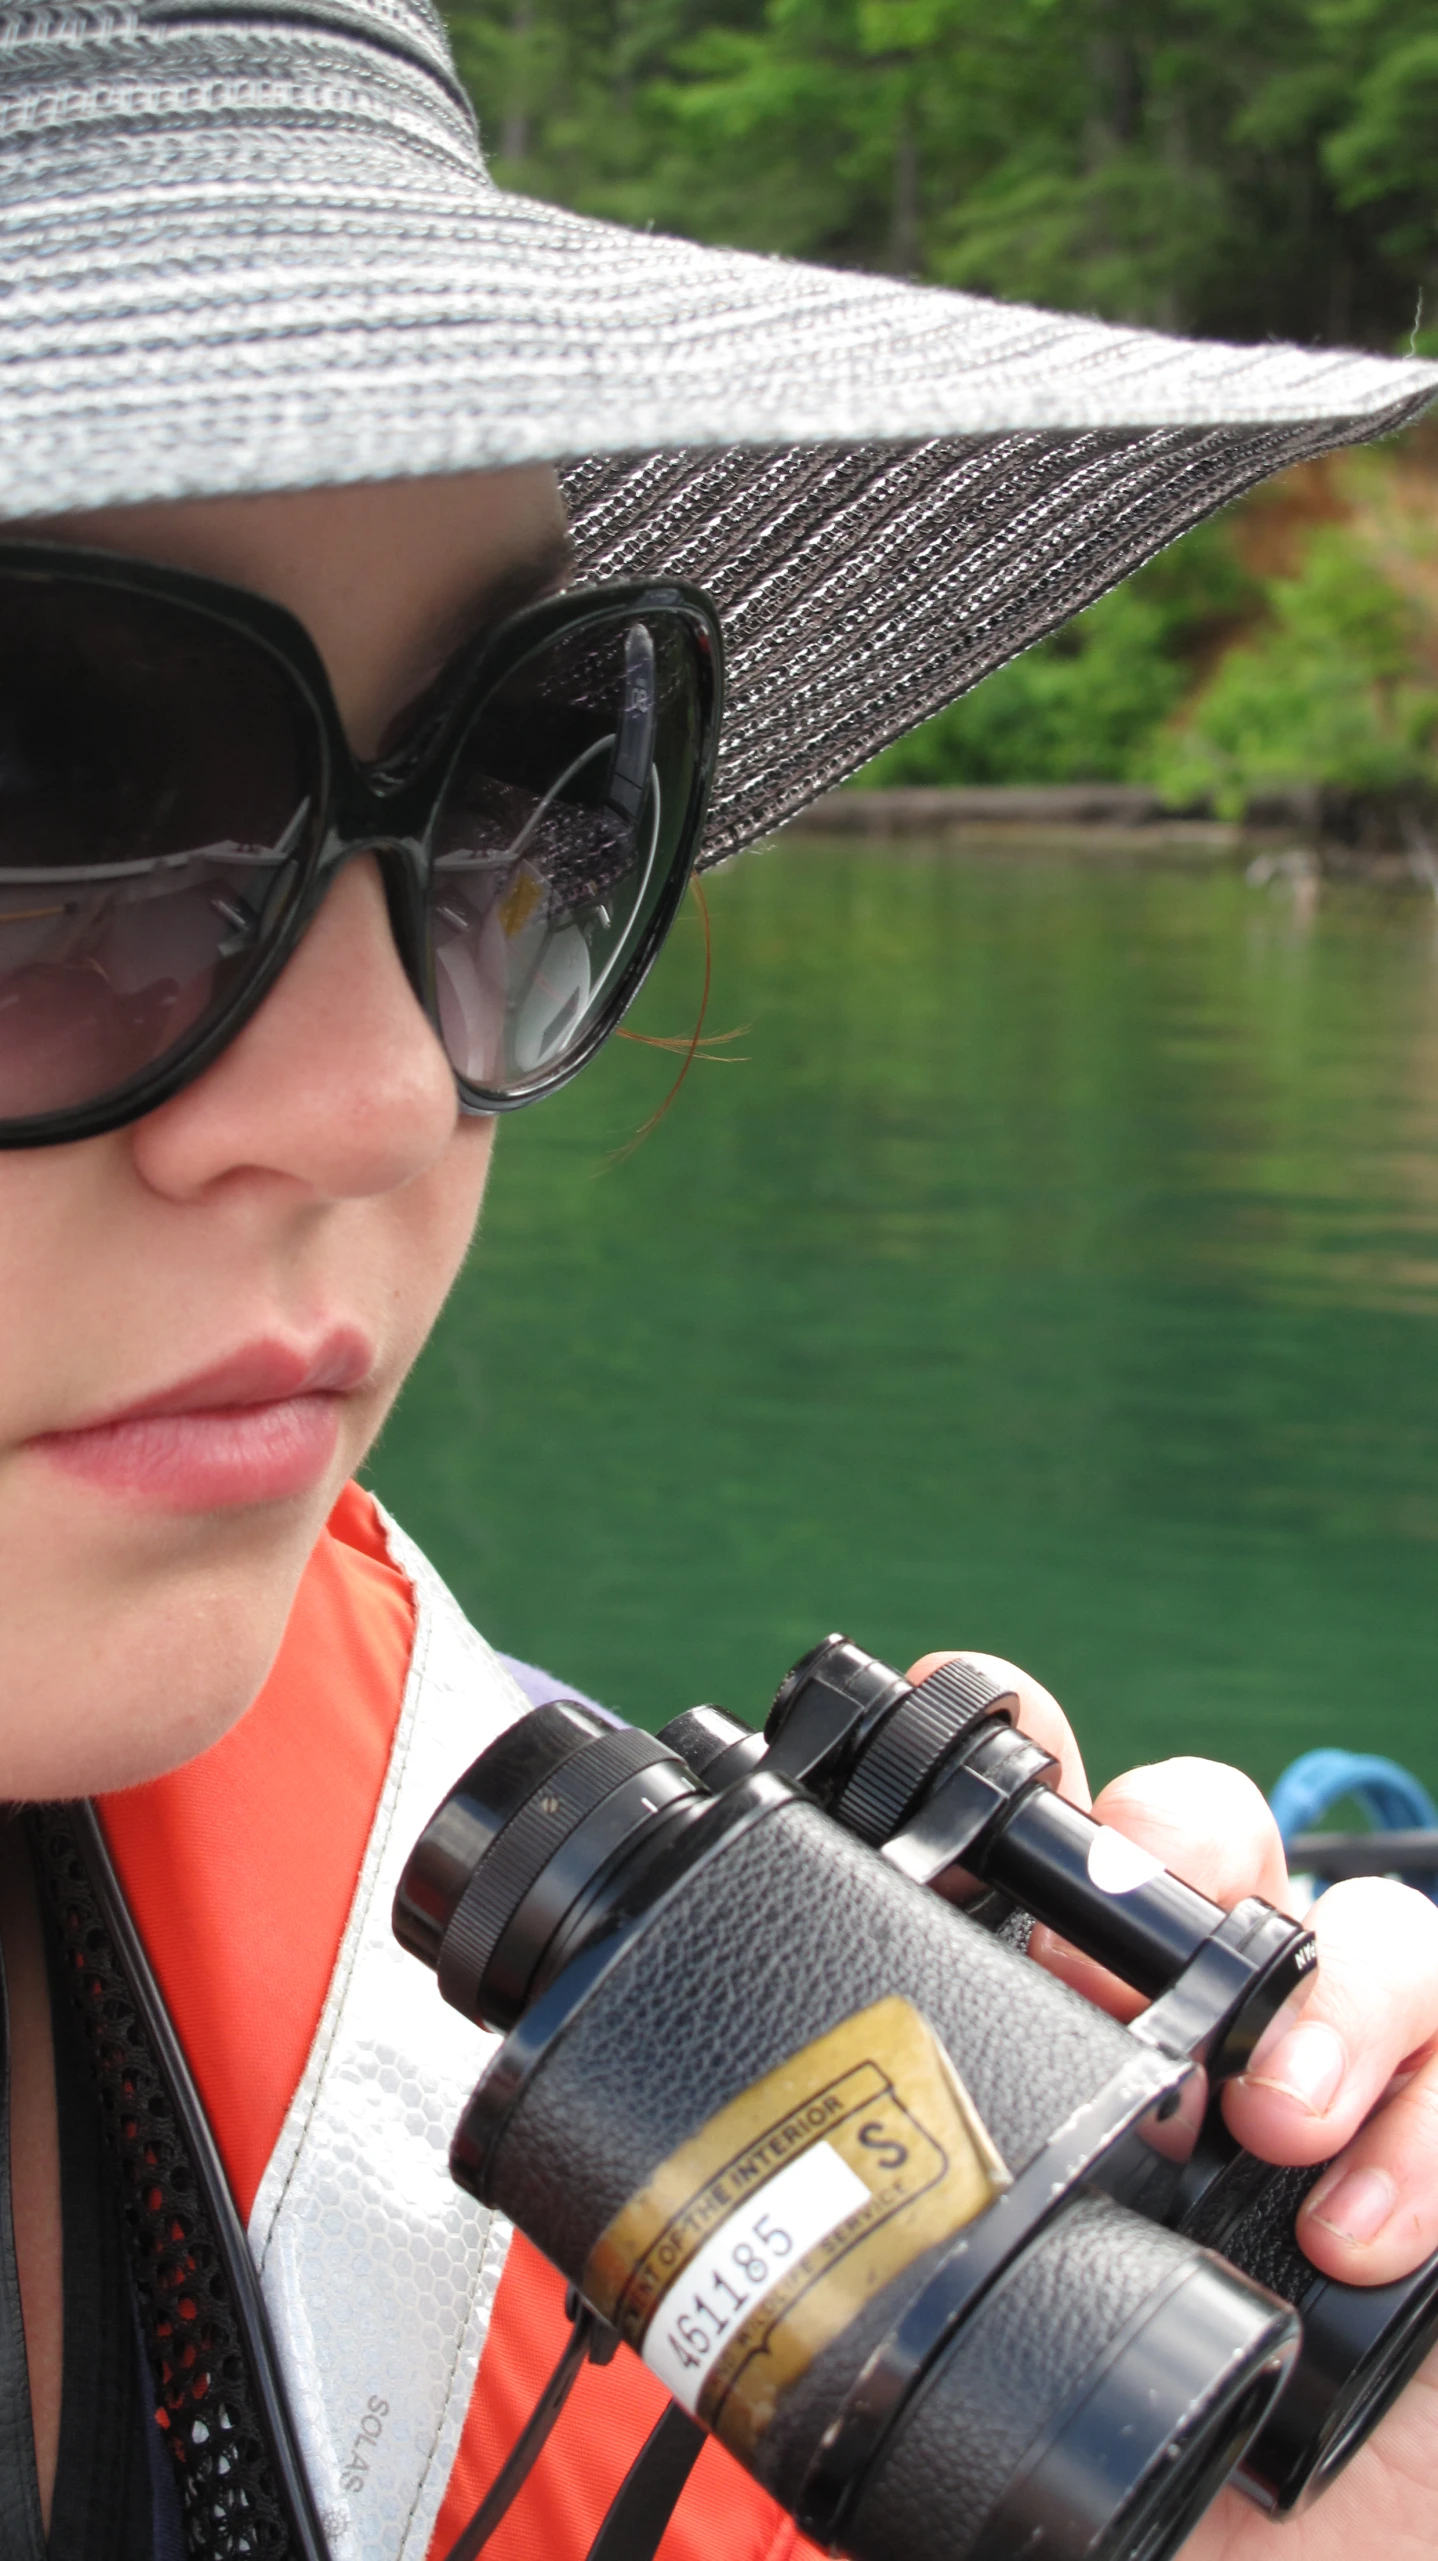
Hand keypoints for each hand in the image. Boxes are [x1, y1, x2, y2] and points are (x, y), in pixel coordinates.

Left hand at [908, 1652, 1437, 2560]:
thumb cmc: (1115, 2496)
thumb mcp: (974, 2386)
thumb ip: (887, 2314)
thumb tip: (705, 2320)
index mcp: (1061, 2055)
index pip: (1042, 1853)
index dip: (1009, 1763)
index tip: (934, 1744)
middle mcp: (1202, 2052)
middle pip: (1205, 1840)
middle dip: (1178, 1832)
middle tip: (1140, 1941)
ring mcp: (1342, 2100)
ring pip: (1364, 1929)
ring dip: (1328, 1988)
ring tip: (1273, 2126)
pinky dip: (1425, 2123)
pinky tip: (1354, 2237)